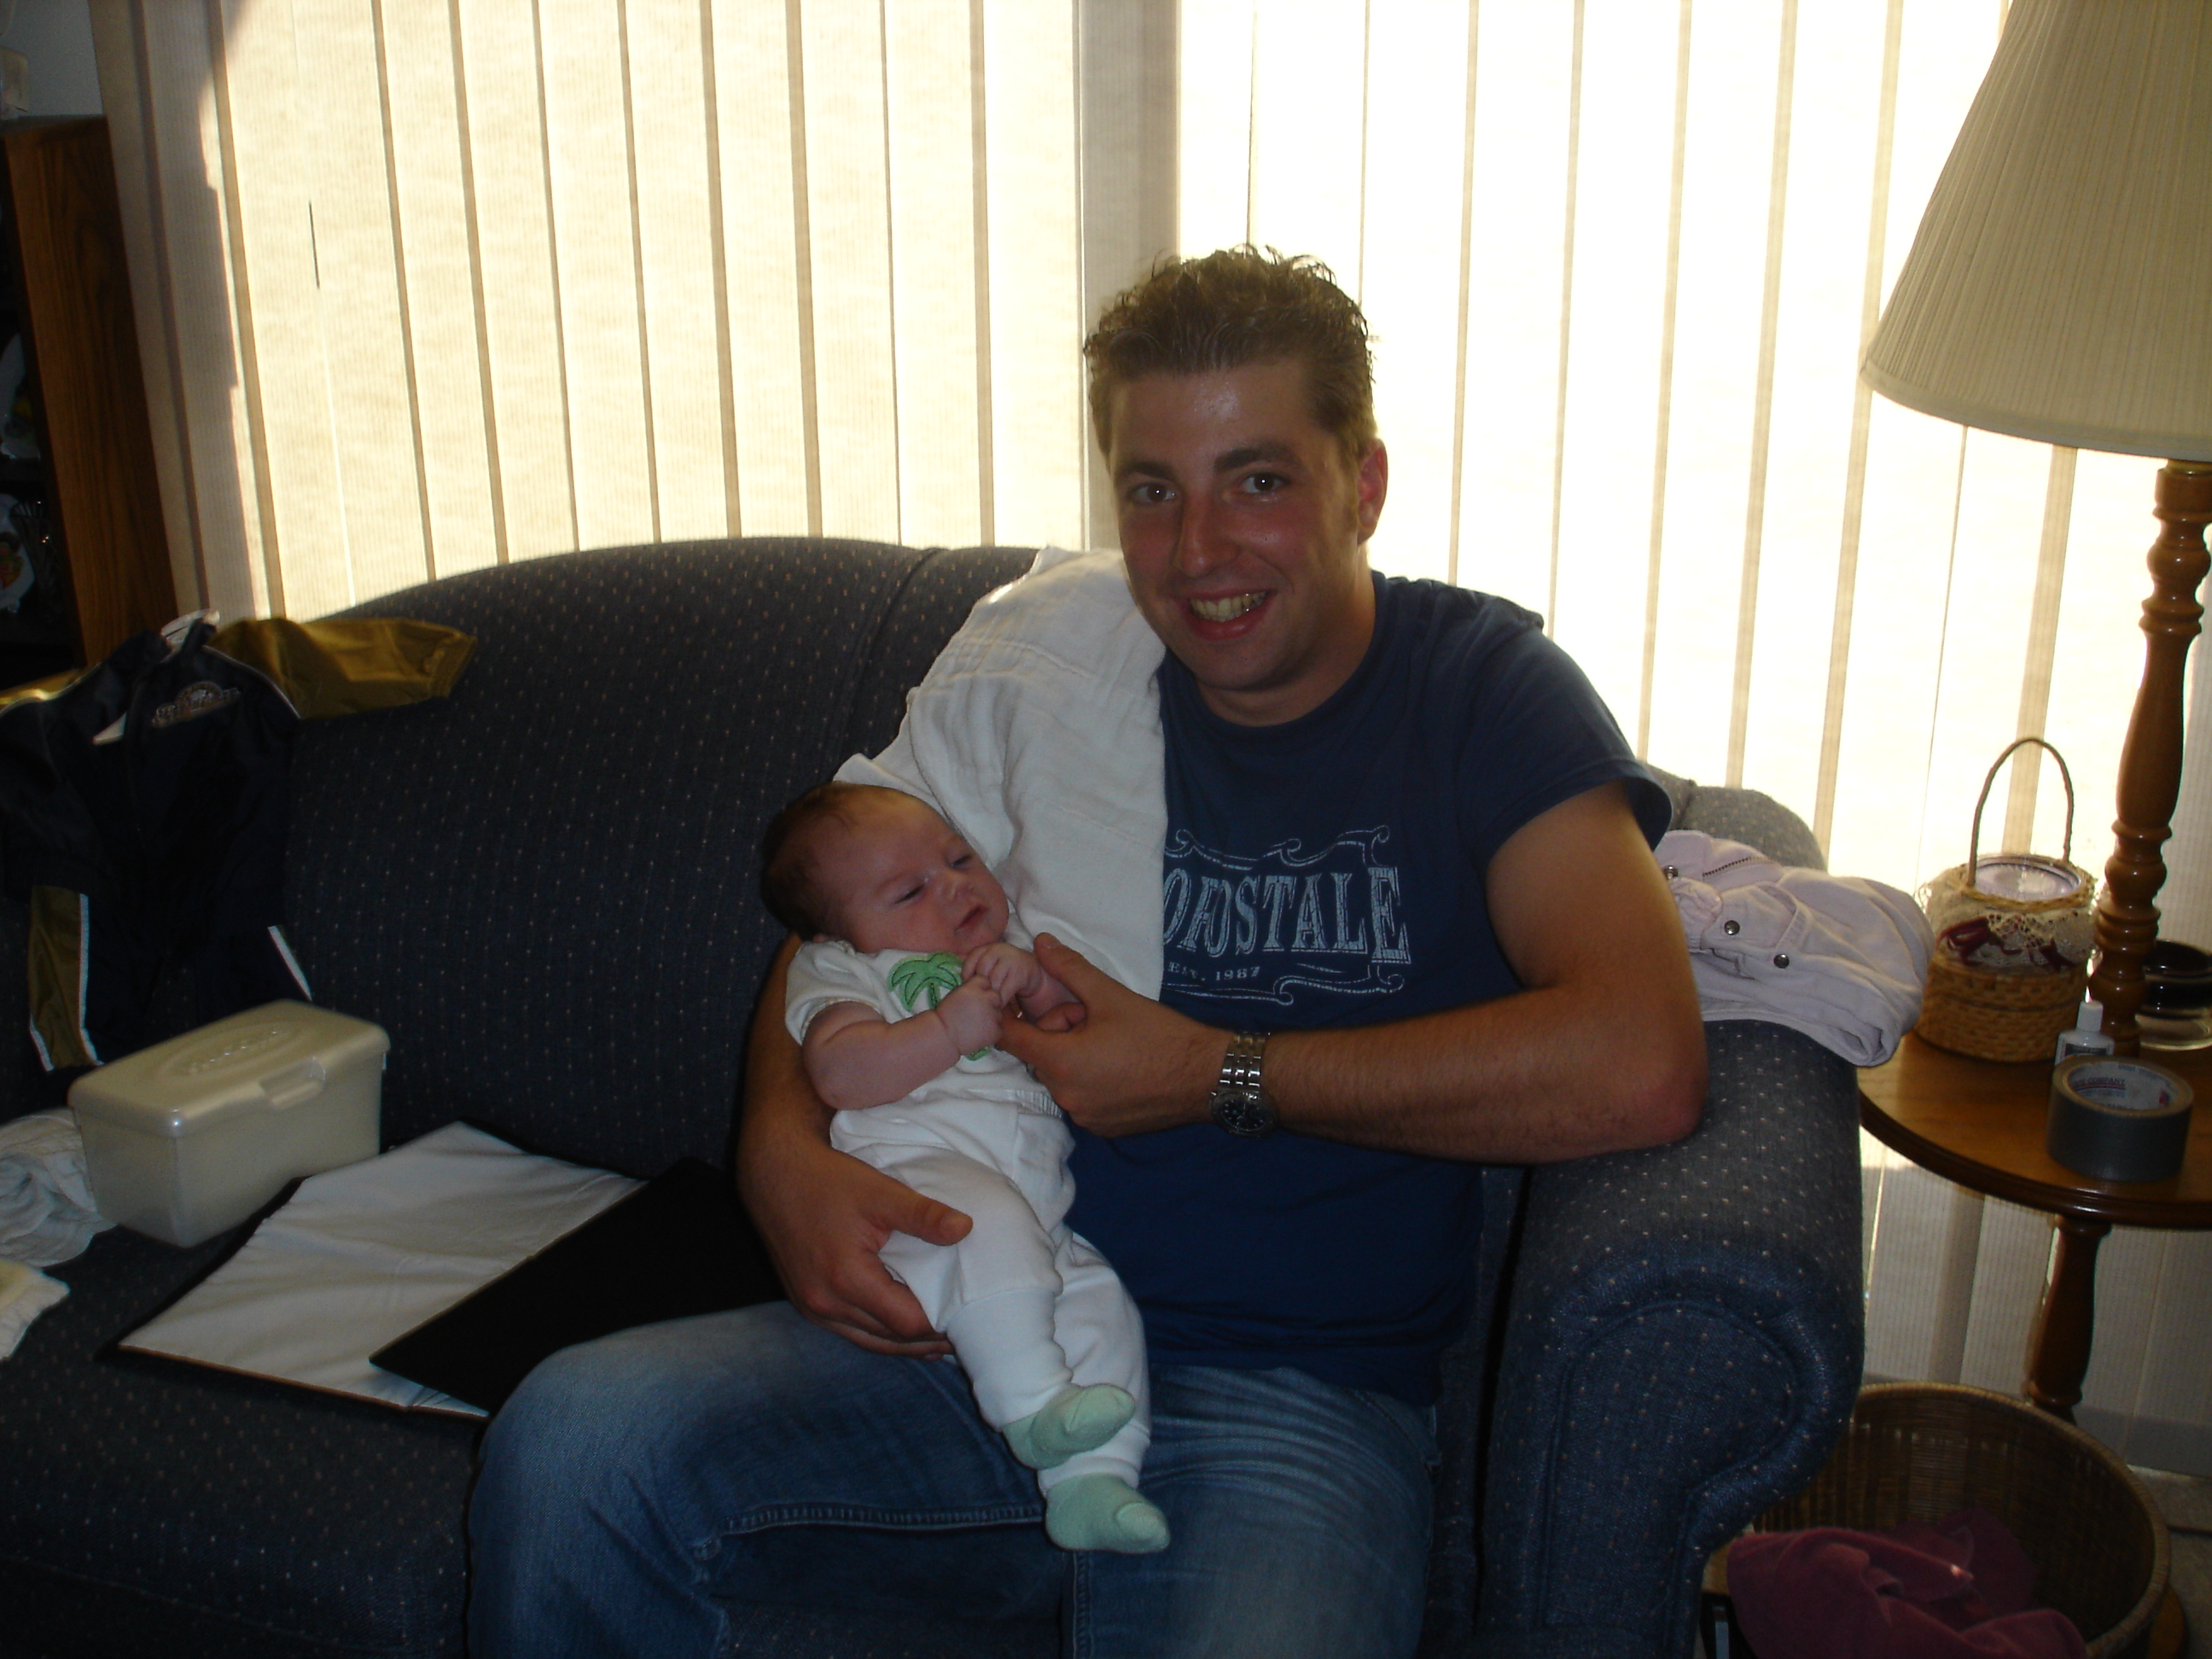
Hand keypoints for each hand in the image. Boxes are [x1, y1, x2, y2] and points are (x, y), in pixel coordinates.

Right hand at [737, 1118, 971, 1356]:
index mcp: (846, 1279)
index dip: (940, 1323)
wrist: (774, 1172)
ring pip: (868, 1341)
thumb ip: (923, 1214)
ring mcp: (811, 1307)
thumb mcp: (880, 1192)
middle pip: (889, 1339)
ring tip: (938, 1342)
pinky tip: (899, 1331)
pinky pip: (848, 1330)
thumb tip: (965, 1229)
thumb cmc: (826, 1180)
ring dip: (903, 1344)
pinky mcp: (804, 1303)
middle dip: (926, 1340)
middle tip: (963, 1334)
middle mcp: (825, 1303)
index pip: (905, 1321)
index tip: (968, 1316)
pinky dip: (878, 1333)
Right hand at [934, 976, 1005, 1053]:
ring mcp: (993, 1015)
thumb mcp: (956, 995)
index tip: (974, 998)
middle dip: (989, 1003)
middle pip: (996, 996)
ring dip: (991, 1018)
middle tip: (977, 1013)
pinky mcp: (996, 1030)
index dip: (981, 990)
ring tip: (975, 1025)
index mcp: (973, 988)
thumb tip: (982, 990)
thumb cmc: (945, 1016)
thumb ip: (971, 989)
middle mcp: (986, 998)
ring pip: (998, 1013)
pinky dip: (991, 1032)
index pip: (985, 981)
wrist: (943, 1037)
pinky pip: (999, 1029)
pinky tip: (979, 1034)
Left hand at [962, 941, 1041, 1003]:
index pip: (972, 958)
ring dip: (991, 994)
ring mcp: (1011, 960)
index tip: (967, 985)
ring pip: (994, 981)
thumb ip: (976, 970)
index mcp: (988, 948)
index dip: (967, 973)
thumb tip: (960, 985)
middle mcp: (999, 950)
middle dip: (981, 985)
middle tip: (981, 996)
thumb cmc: (1005, 971)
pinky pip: (1005, 990)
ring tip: (990, 1002)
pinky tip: (1000, 1004)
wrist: (1031, 971)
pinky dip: (1001, 1000)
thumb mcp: (991, 965)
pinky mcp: (1020, 974)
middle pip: (982, 970)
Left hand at [995, 934, 1220, 1136]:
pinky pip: (1082, 1096)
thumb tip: (1040, 943)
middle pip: (1042, 1054)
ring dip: (1076, 1055)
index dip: (1007, 1015)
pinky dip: (1092, 1079)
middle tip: (1095, 1016)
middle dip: (1060, 1031)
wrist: (1207, 1077)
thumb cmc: (1159, 1035)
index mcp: (1061, 1063)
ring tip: (1114, 1040)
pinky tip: (1123, 1065)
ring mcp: (1084, 1116)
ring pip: (1063, 1075)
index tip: (1013, 999)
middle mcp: (1066, 1096)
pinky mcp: (1103, 1127)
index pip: (1011, 1038)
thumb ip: (1069, 969)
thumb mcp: (1111, 996)